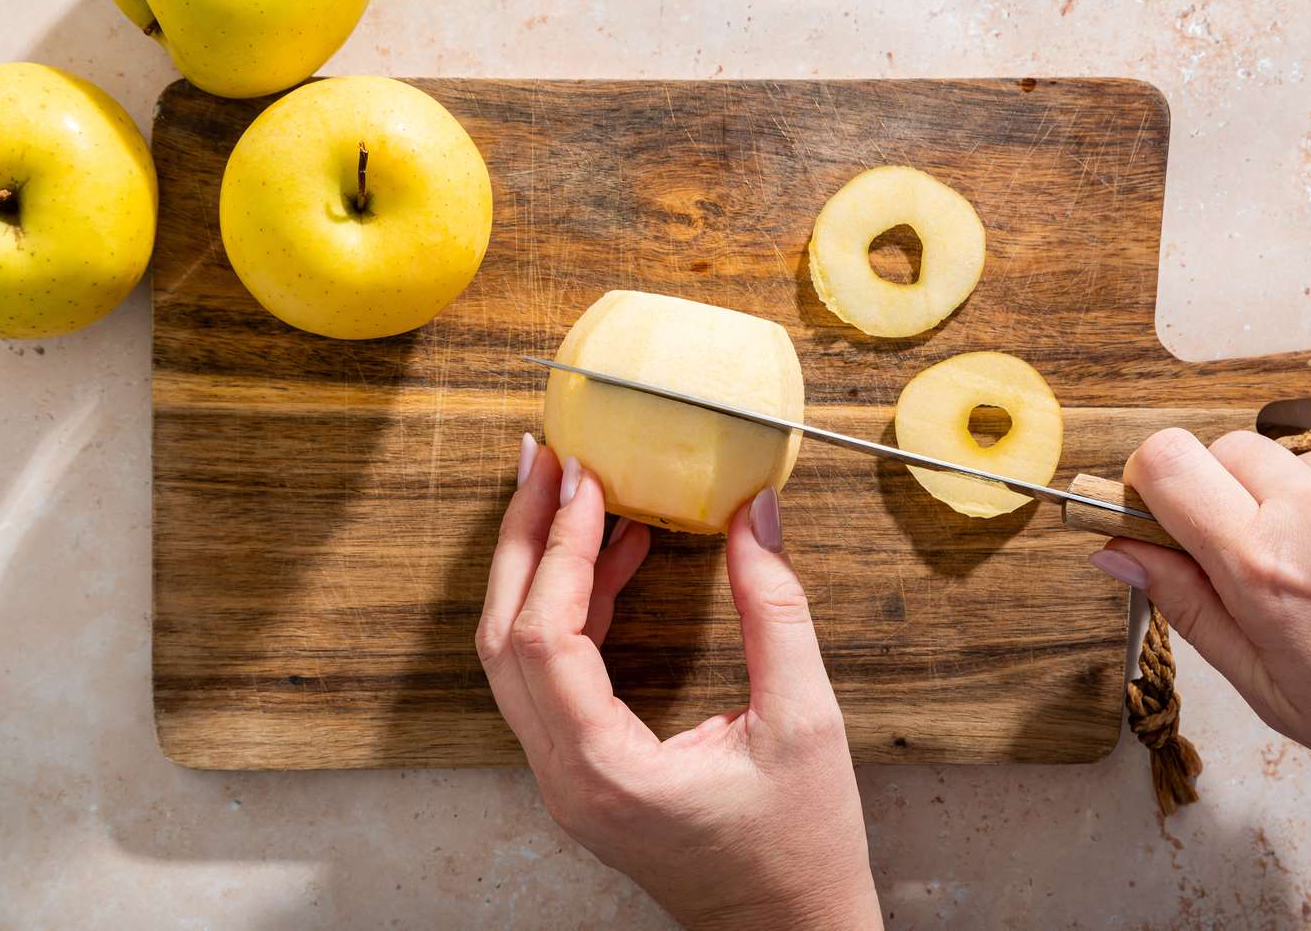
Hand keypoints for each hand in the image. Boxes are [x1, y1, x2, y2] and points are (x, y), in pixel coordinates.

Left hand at [476, 434, 881, 929]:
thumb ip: (777, 611)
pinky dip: (576, 609)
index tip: (584, 479)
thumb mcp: (806, 722)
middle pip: (505, 638)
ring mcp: (567, 778)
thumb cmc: (801, 849)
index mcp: (605, 772)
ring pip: (518, 655)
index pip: (545, 638)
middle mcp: (565, 777)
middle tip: (547, 462)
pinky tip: (618, 559)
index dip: (560, 548)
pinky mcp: (585, 771)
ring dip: (542, 568)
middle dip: (524, 539)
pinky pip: (554, 675)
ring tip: (577, 495)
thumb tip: (756, 515)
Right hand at [1090, 429, 1310, 817]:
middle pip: (1224, 447)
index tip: (1157, 520)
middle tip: (1246, 560)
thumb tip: (1116, 552)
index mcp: (1267, 567)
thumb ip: (1187, 606)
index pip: (1165, 461)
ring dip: (1296, 504)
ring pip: (1300, 462)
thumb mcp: (1271, 689)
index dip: (1148, 484)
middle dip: (1218, 494)